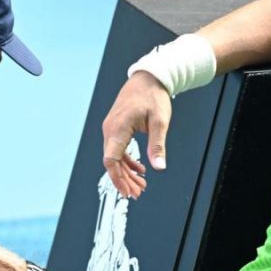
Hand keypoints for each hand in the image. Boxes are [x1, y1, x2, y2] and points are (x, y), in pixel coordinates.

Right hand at [101, 71, 171, 196]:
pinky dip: (127, 161)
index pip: (111, 159)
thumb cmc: (153, 96)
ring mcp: (111, 128)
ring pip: (115, 157)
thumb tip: (159, 167)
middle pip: (112, 162)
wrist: (148, 77)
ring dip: (126, 172)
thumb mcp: (160, 122)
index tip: (127, 190)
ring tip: (140, 185)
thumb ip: (157, 145)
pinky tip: (139, 169)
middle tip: (138, 193)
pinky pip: (117, 149)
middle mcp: (110, 129)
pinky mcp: (116, 127)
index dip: (118, 177)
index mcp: (118, 128)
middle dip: (124, 179)